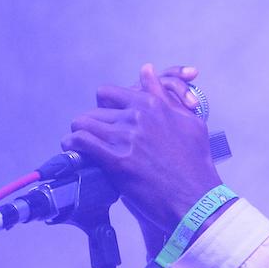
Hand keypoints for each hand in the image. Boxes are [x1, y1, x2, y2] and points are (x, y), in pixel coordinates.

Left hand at [62, 64, 220, 235]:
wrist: (196, 198)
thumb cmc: (196, 162)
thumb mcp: (189, 121)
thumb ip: (163, 94)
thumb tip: (146, 70)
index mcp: (153, 105)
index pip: (110, 93)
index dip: (104, 108)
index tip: (104, 120)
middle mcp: (138, 116)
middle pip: (95, 110)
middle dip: (91, 123)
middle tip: (92, 137)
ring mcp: (127, 138)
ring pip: (83, 123)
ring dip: (78, 133)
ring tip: (79, 145)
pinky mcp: (117, 161)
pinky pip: (82, 141)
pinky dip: (73, 145)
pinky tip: (74, 151)